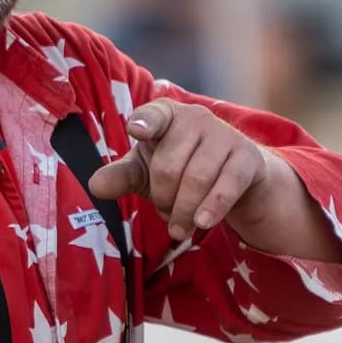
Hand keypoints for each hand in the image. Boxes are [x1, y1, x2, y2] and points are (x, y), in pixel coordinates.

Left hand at [88, 99, 267, 241]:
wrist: (232, 176)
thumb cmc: (179, 168)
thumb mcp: (145, 172)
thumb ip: (120, 177)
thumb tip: (95, 186)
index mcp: (165, 114)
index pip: (153, 115)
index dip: (145, 122)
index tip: (136, 131)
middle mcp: (195, 117)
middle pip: (169, 166)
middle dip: (163, 198)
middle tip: (165, 214)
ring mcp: (224, 134)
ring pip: (197, 179)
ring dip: (184, 210)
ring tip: (179, 227)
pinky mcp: (246, 157)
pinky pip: (227, 185)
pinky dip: (212, 207)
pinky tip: (202, 223)